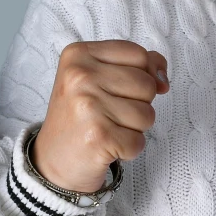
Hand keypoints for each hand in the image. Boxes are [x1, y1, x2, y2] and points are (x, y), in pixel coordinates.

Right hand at [33, 40, 170, 193]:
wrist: (52, 160)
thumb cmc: (80, 116)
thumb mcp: (98, 78)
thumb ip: (136, 66)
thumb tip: (163, 78)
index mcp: (79, 54)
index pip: (139, 54)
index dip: (141, 75)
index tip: (118, 91)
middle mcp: (80, 76)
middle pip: (147, 84)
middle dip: (138, 104)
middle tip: (108, 114)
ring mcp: (88, 106)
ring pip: (148, 114)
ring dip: (134, 128)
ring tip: (107, 129)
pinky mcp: (98, 136)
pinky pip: (139, 141)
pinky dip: (128, 149)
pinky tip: (106, 146)